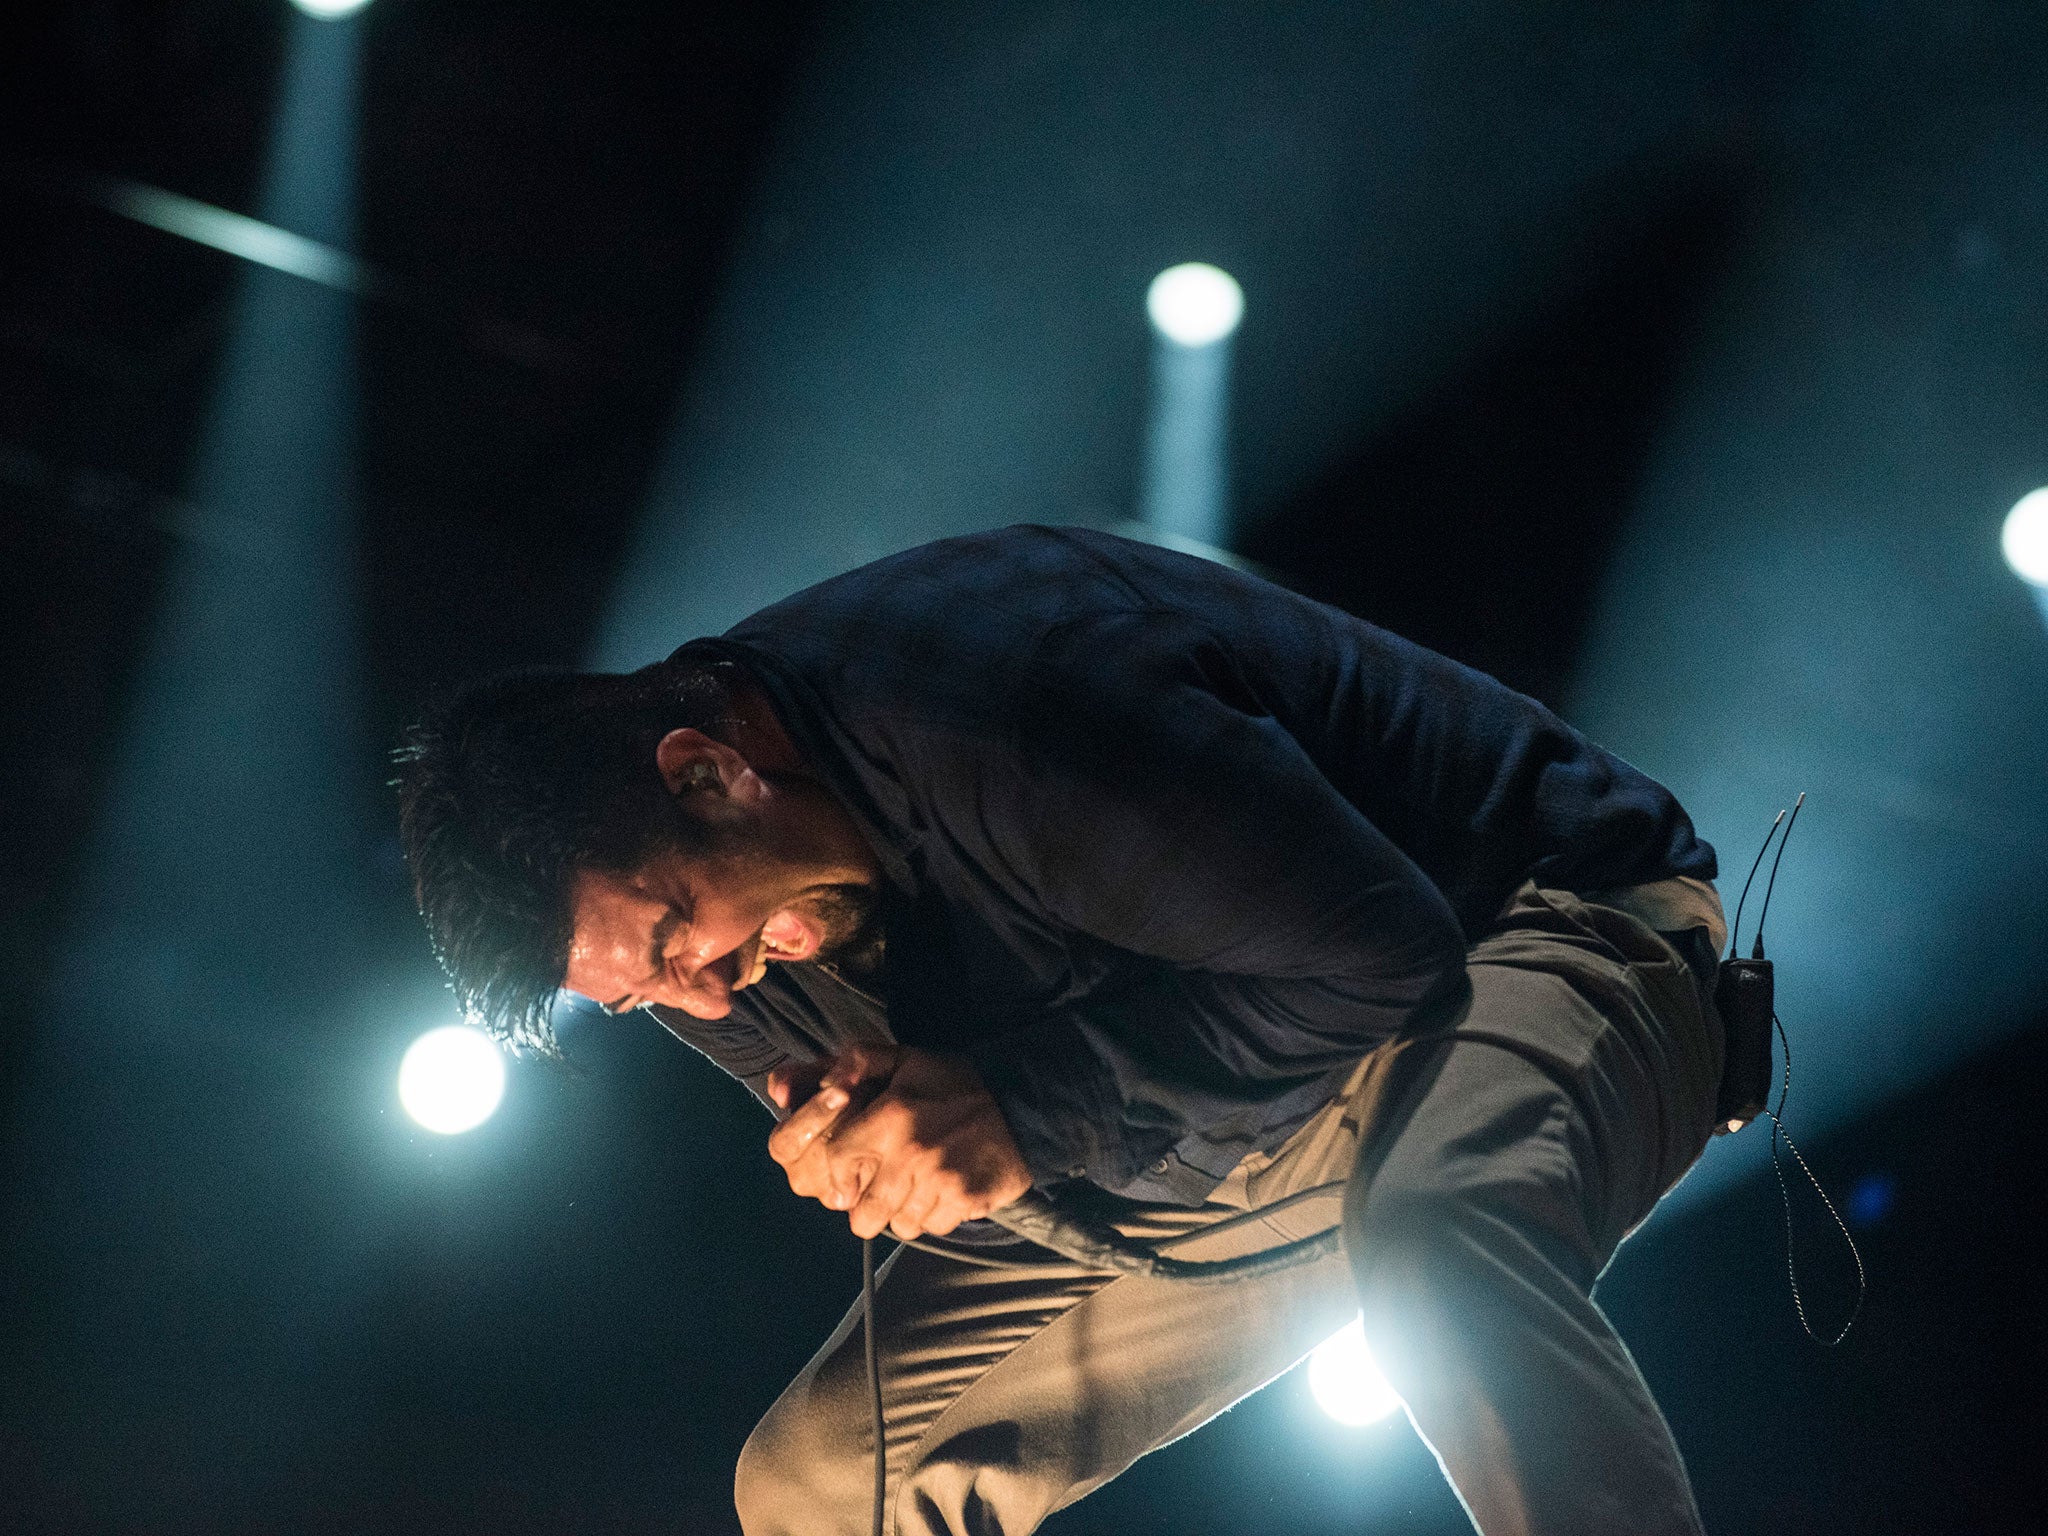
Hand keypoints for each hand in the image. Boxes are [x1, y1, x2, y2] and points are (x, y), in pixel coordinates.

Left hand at [766, 1043, 1032, 1240]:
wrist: (1020, 1102)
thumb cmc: (952, 1082)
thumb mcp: (901, 1058)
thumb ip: (850, 1064)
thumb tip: (801, 1086)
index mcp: (888, 1118)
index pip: (835, 1162)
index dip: (835, 1173)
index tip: (847, 1172)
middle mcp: (909, 1155)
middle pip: (862, 1214)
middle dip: (863, 1207)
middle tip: (876, 1191)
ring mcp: (940, 1182)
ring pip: (898, 1226)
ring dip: (899, 1213)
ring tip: (910, 1190)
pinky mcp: (966, 1200)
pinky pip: (932, 1227)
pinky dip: (931, 1216)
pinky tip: (938, 1193)